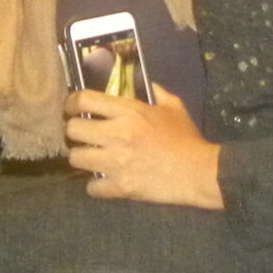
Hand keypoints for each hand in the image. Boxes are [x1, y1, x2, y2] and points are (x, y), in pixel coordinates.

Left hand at [66, 87, 223, 208]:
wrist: (200, 172)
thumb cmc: (186, 139)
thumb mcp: (174, 108)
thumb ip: (158, 93)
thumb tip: (149, 85)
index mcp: (129, 112)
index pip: (84, 99)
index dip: (72, 103)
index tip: (72, 108)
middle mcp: (117, 135)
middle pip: (73, 129)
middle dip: (75, 132)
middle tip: (82, 136)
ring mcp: (116, 163)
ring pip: (76, 158)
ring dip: (82, 158)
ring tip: (91, 158)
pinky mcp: (120, 187)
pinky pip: (91, 187)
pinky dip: (96, 186)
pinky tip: (104, 182)